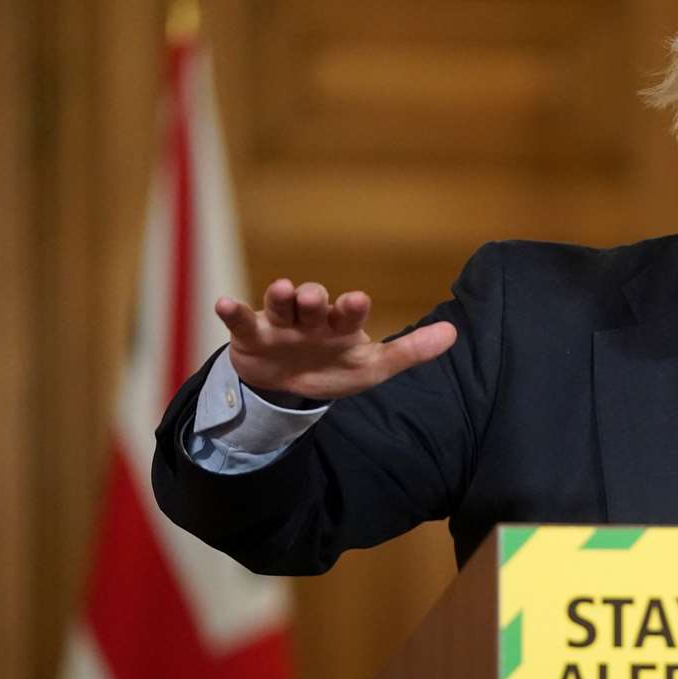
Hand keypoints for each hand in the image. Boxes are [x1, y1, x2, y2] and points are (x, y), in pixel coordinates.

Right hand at [214, 279, 457, 399]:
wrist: (289, 387)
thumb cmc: (335, 368)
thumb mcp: (373, 368)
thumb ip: (410, 352)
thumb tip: (454, 333)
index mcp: (341, 326)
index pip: (349, 313)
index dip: (352, 307)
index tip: (358, 300)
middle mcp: (311, 319)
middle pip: (312, 302)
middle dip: (313, 299)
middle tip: (315, 298)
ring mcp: (280, 324)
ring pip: (279, 304)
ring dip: (280, 296)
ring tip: (282, 290)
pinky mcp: (252, 335)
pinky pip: (241, 320)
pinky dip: (233, 311)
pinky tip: (223, 303)